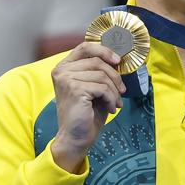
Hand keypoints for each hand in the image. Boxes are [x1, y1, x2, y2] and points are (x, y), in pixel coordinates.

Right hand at [50, 42, 125, 172]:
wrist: (76, 137)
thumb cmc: (86, 112)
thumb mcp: (92, 86)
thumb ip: (98, 70)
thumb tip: (117, 58)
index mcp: (64, 66)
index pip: (85, 47)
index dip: (104, 51)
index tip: (118, 60)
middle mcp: (61, 71)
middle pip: (97, 61)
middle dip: (115, 76)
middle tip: (122, 90)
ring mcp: (66, 79)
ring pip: (102, 75)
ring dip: (114, 91)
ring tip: (116, 103)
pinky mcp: (75, 90)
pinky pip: (103, 88)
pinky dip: (112, 98)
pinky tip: (111, 108)